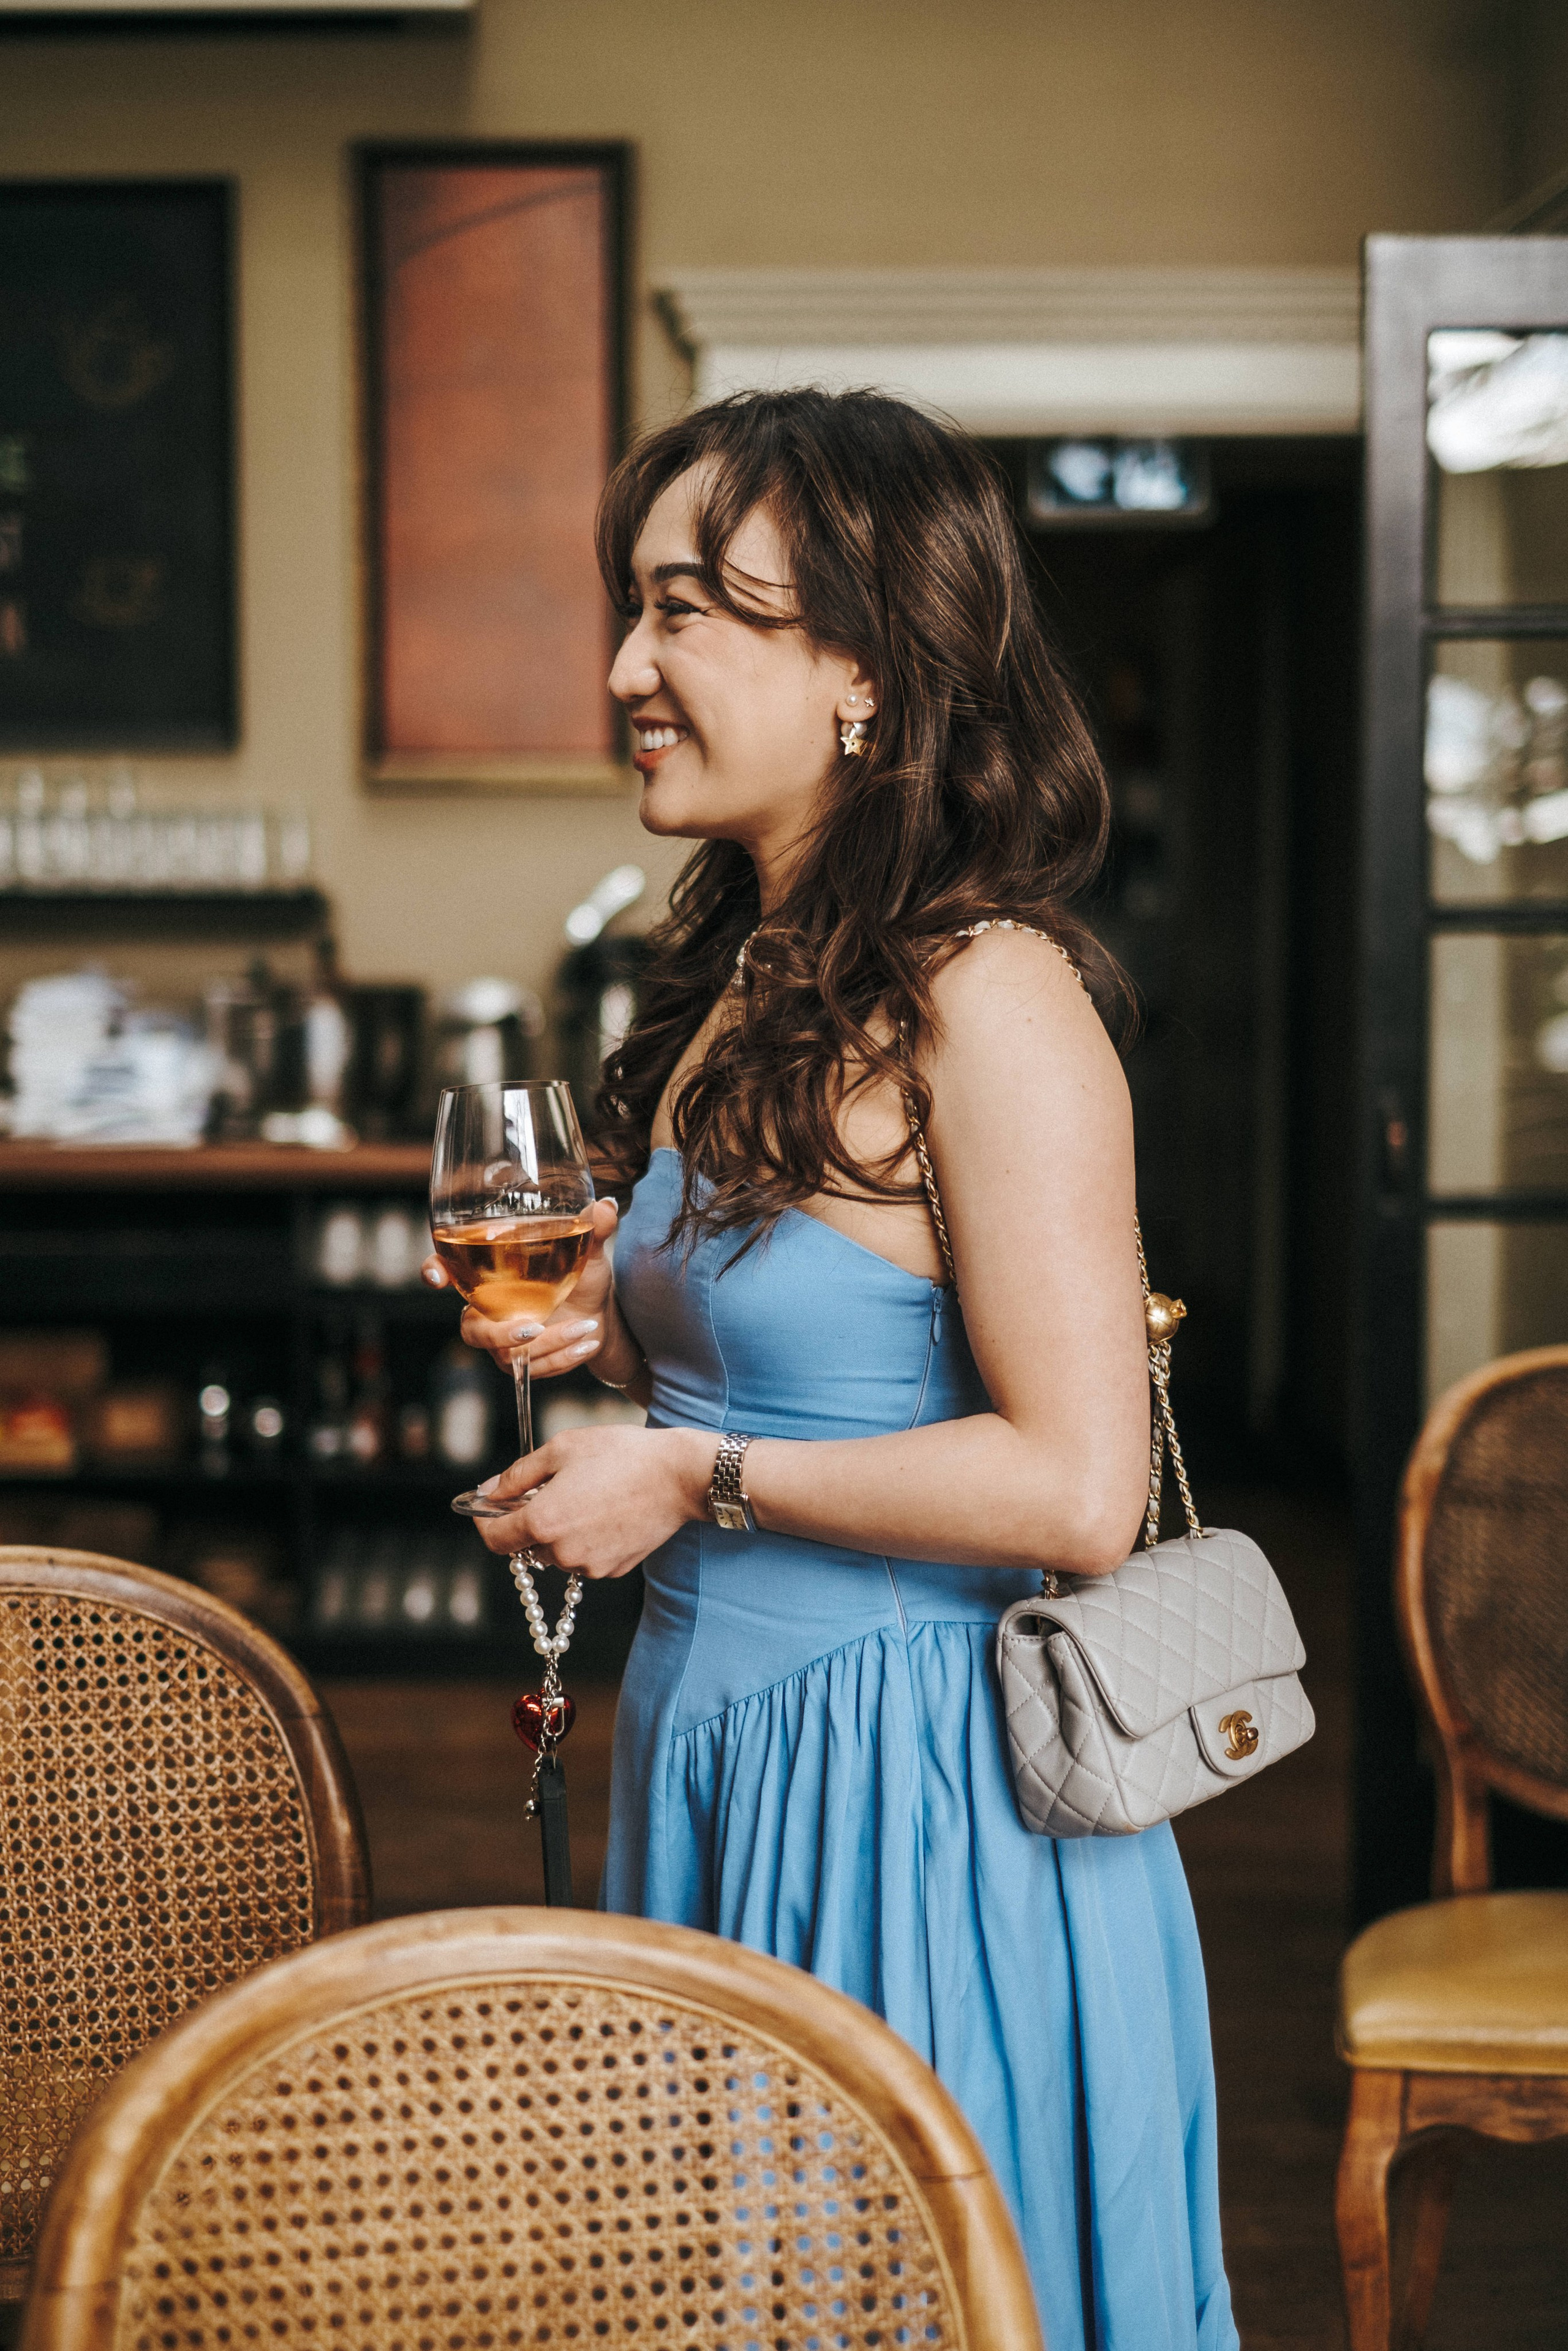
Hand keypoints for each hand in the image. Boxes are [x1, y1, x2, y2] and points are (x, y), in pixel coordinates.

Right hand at [421, 1197, 634, 1381]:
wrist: (601, 1315)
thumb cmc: (583, 1277)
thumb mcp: (589, 1253)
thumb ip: (593, 1231)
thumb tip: (606, 1206)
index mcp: (491, 1275)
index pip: (447, 1268)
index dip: (434, 1272)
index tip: (437, 1277)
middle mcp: (488, 1310)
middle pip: (472, 1331)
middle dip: (501, 1334)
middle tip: (536, 1326)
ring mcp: (503, 1341)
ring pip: (508, 1356)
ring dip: (549, 1345)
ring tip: (586, 1328)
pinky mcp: (523, 1362)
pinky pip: (533, 1369)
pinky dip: (563, 1358)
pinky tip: (589, 1341)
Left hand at [472, 1423, 718, 1579]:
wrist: (679, 1476)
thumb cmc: (620, 1454)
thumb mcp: (561, 1449)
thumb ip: (517, 1475)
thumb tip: (488, 1491)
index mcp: (543, 1522)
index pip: (494, 1539)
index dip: (484, 1522)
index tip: (487, 1507)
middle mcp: (562, 1552)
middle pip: (526, 1547)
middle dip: (528, 1522)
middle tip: (548, 1490)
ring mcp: (589, 1565)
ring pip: (557, 1553)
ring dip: (558, 1532)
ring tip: (585, 1497)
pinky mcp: (613, 1570)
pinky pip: (585, 1558)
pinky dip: (585, 1540)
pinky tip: (606, 1512)